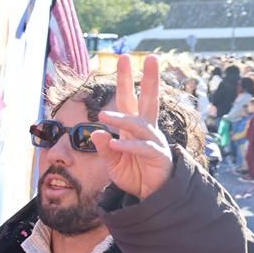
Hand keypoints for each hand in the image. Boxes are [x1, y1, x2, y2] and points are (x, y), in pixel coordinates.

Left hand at [89, 54, 174, 199]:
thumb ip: (104, 147)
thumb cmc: (132, 173)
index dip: (126, 80)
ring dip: (121, 120)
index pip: (129, 99)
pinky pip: (143, 148)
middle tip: (151, 58)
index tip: (123, 58)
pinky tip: (116, 144)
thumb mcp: (111, 161)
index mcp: (133, 127)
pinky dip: (128, 146)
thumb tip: (95, 132)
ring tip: (103, 116)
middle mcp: (145, 129)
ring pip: (139, 125)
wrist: (149, 195)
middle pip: (148, 100)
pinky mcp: (158, 156)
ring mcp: (154, 141)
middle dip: (149, 79)